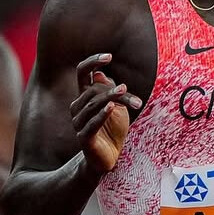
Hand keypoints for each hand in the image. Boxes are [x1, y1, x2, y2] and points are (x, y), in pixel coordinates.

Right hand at [71, 54, 141, 174]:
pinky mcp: (83, 137)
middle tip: (136, 99)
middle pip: (94, 89)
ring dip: (112, 98)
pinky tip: (112, 107)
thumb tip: (101, 74)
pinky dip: (102, 114)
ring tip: (126, 94)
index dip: (93, 62)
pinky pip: (92, 123)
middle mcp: (77, 107)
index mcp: (84, 97)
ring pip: (93, 104)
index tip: (109, 56)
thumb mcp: (117, 108)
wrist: (108, 158)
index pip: (82, 72)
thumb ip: (110, 91)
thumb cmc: (113, 131)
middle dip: (116, 92)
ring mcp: (78, 122)